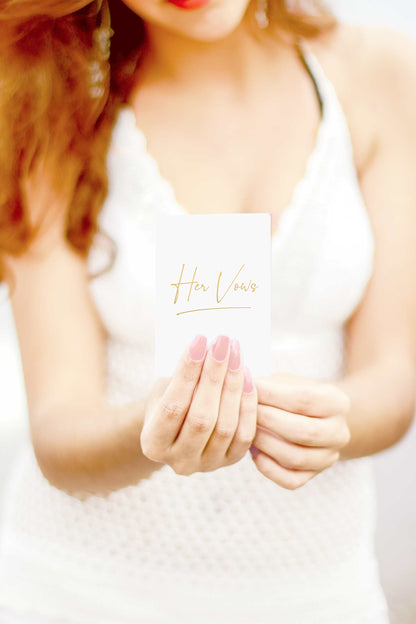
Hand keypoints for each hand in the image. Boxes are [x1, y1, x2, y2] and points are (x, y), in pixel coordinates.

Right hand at [141, 334, 256, 474]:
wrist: (179, 429)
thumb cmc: (169, 401)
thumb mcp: (164, 389)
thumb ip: (181, 377)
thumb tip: (208, 348)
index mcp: (152, 444)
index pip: (172, 406)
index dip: (187, 372)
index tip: (200, 341)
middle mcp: (179, 461)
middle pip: (201, 418)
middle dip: (214, 375)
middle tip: (223, 343)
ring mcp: (207, 465)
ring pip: (225, 426)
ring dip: (233, 385)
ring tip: (236, 354)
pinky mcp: (230, 461)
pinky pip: (245, 433)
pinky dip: (248, 403)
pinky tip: (247, 375)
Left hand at [250, 372, 350, 489]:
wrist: (317, 419)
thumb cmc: (296, 396)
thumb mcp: (290, 383)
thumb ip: (272, 385)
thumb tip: (246, 387)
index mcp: (338, 403)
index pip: (305, 399)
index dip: (273, 394)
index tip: (250, 387)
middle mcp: (339, 433)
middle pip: (303, 432)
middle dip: (269, 420)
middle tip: (246, 410)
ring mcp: (328, 458)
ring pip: (296, 458)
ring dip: (265, 443)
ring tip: (247, 429)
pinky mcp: (314, 475)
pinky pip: (290, 480)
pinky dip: (268, 468)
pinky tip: (254, 451)